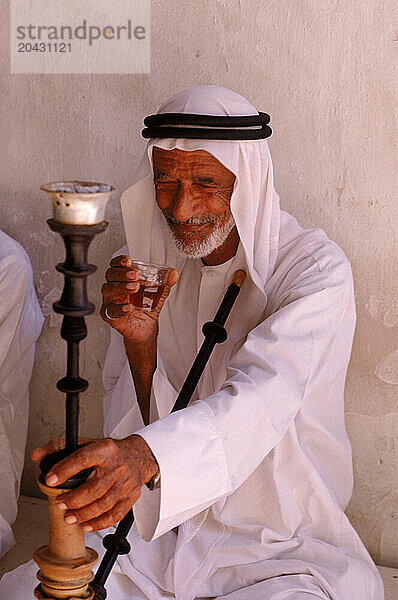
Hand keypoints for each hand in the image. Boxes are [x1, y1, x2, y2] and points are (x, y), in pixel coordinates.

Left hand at [31, 435, 158, 531]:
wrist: (138, 456)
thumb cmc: (110, 452)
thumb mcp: (87, 443)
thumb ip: (60, 447)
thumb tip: (38, 455)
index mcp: (105, 450)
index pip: (83, 458)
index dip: (65, 470)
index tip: (50, 479)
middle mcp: (117, 466)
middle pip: (95, 488)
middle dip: (74, 499)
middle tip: (59, 503)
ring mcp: (125, 483)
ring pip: (104, 504)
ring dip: (84, 514)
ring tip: (69, 517)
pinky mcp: (130, 497)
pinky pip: (115, 515)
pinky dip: (100, 523)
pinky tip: (87, 525)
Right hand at [100, 255, 178, 342]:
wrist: (146, 327)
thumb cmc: (146, 307)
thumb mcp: (158, 293)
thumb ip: (165, 283)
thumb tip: (173, 273)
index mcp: (123, 278)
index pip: (116, 265)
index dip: (119, 261)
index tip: (128, 261)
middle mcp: (114, 287)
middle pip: (111, 275)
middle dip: (122, 273)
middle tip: (135, 275)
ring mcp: (110, 301)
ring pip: (108, 290)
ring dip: (121, 287)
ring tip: (134, 287)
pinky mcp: (110, 316)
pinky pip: (110, 310)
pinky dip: (119, 308)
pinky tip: (128, 307)